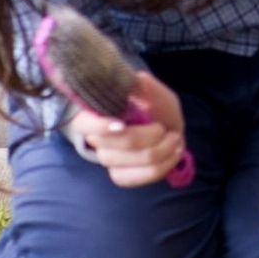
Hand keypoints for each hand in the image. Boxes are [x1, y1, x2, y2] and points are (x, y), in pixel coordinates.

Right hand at [67, 70, 187, 188]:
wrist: (166, 129)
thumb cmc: (155, 108)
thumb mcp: (155, 92)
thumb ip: (145, 86)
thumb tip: (138, 80)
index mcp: (97, 116)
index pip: (84, 124)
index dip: (100, 126)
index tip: (121, 124)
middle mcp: (98, 140)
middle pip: (119, 143)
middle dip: (151, 136)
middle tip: (165, 128)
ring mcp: (108, 160)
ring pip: (134, 161)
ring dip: (163, 150)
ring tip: (174, 139)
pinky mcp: (120, 176)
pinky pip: (140, 177)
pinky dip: (163, 165)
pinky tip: (173, 153)